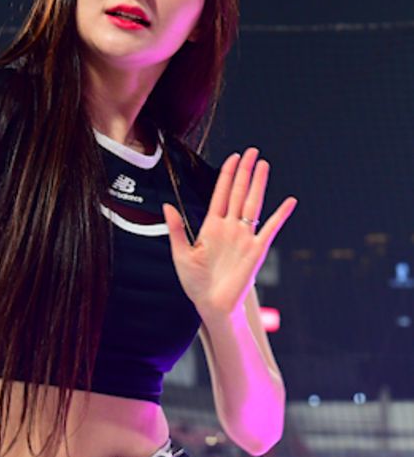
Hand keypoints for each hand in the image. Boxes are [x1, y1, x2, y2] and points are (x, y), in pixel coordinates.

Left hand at [163, 148, 296, 319]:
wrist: (211, 305)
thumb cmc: (195, 283)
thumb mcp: (180, 254)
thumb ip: (176, 229)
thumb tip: (167, 205)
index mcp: (212, 227)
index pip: (221, 194)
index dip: (227, 174)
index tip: (233, 157)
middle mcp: (230, 228)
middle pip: (239, 193)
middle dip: (245, 171)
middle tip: (252, 151)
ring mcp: (244, 237)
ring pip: (253, 204)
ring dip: (258, 184)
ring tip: (263, 164)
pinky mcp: (256, 250)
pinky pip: (270, 228)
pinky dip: (280, 215)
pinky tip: (289, 201)